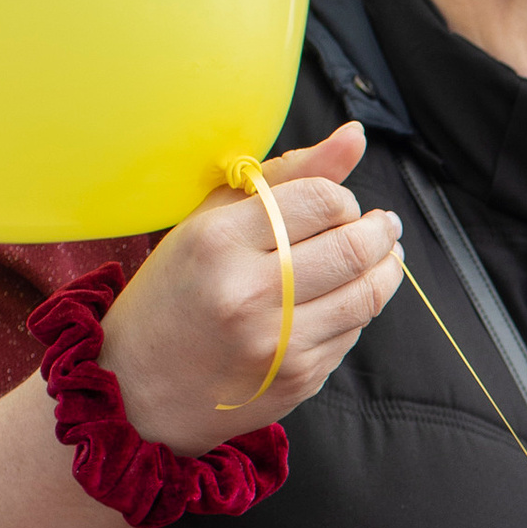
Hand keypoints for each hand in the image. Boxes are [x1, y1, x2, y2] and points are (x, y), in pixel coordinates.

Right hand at [101, 128, 402, 452]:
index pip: (321, 199)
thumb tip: (357, 135)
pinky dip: (357, 310)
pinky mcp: (299, 379)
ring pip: (367, 294)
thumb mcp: (210, 222)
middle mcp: (249, 293)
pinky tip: (340, 300)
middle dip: (380, 230)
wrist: (139, 392)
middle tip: (381, 225)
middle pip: (355, 247)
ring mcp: (278, 343)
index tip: (340, 204)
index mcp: (218, 242)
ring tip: (379, 256)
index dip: (343, 198)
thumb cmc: (175, 295)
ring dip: (386, 268)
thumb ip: (287, 176)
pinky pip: (353, 333)